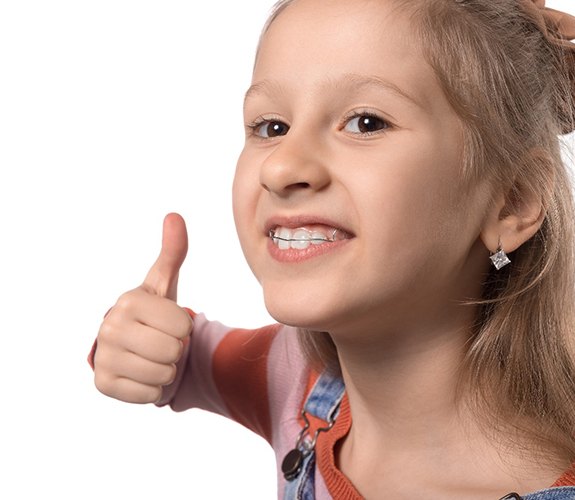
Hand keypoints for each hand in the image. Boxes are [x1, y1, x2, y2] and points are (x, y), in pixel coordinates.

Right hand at [94, 213, 192, 403]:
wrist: (132, 346)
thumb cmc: (154, 312)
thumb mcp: (164, 283)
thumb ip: (172, 252)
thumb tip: (174, 216)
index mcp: (128, 301)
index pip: (183, 325)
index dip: (183, 327)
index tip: (168, 323)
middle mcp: (110, 327)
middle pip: (173, 350)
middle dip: (176, 350)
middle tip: (162, 343)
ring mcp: (104, 356)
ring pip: (163, 374)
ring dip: (166, 370)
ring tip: (153, 357)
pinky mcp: (103, 385)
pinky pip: (149, 395)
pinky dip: (154, 389)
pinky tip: (143, 374)